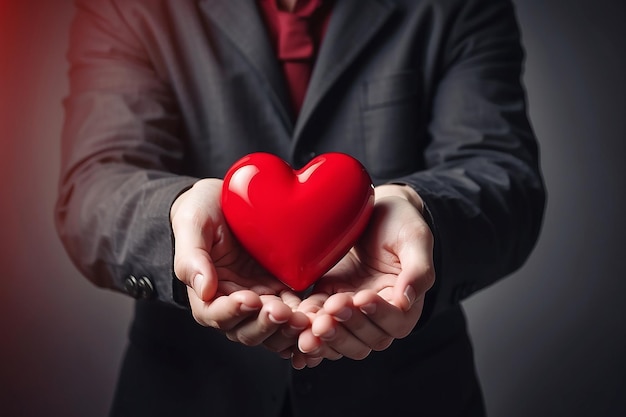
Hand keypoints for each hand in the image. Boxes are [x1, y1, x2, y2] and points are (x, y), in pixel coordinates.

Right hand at [170, 178, 308, 348]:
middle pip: (247, 330)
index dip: (232, 312)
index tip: (250, 299)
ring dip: (288, 329)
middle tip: (282, 312)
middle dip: (265, 325)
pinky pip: (295, 314)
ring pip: (274, 330)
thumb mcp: (193, 224)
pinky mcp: (282, 290)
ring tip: (304, 319)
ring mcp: (260, 299)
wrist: (226, 198)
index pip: (216, 315)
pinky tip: (319, 317)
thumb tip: (204, 290)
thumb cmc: (203, 210)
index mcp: (206, 294)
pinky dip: (306, 321)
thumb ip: (192, 257)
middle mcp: (233, 304)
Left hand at [295, 184, 434, 364]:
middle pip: (366, 339)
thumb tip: (405, 301)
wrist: (372, 210)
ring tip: (312, 325)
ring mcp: (352, 313)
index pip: (395, 322)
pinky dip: (307, 330)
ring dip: (327, 336)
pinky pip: (317, 322)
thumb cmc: (400, 223)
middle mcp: (379, 317)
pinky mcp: (328, 301)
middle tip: (330, 311)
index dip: (379, 314)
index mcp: (405, 304)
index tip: (361, 298)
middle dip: (347, 328)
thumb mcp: (415, 239)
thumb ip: (418, 270)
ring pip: (341, 339)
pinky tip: (295, 326)